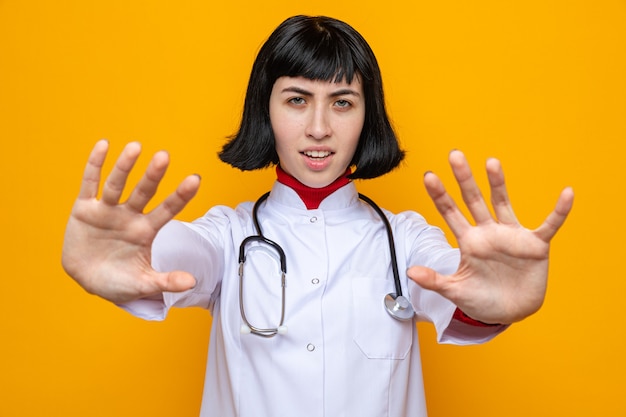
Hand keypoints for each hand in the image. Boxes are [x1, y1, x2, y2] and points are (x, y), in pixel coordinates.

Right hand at [61, 140, 200, 303]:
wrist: (86, 280)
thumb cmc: (118, 281)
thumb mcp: (143, 284)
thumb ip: (166, 281)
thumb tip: (192, 283)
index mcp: (146, 231)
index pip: (168, 210)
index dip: (180, 195)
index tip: (195, 179)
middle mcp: (129, 216)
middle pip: (144, 192)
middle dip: (153, 175)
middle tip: (164, 156)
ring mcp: (107, 210)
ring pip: (117, 185)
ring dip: (125, 166)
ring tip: (135, 147)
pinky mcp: (85, 209)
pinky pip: (90, 184)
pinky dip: (94, 165)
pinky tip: (103, 145)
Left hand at [407, 150, 573, 323]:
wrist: (509, 314)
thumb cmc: (481, 300)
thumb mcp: (455, 291)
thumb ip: (434, 280)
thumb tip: (410, 272)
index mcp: (468, 241)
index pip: (450, 212)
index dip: (440, 195)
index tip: (428, 176)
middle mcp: (488, 232)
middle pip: (474, 200)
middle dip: (464, 179)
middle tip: (454, 155)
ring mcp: (511, 236)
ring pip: (503, 204)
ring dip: (498, 183)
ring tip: (491, 162)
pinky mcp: (535, 245)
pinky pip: (549, 225)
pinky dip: (559, 211)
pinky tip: (566, 194)